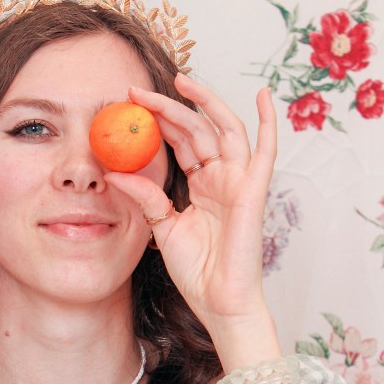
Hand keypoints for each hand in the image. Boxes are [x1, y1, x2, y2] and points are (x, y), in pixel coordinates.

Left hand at [104, 75, 276, 336]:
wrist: (218, 302)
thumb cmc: (196, 272)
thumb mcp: (162, 228)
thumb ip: (145, 197)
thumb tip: (115, 172)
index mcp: (201, 186)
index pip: (181, 143)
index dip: (159, 122)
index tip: (131, 105)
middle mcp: (221, 178)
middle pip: (197, 130)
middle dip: (170, 108)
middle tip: (140, 92)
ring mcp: (239, 182)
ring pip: (223, 130)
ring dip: (205, 103)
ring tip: (181, 81)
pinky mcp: (253, 191)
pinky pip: (266, 151)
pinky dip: (269, 122)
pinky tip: (264, 96)